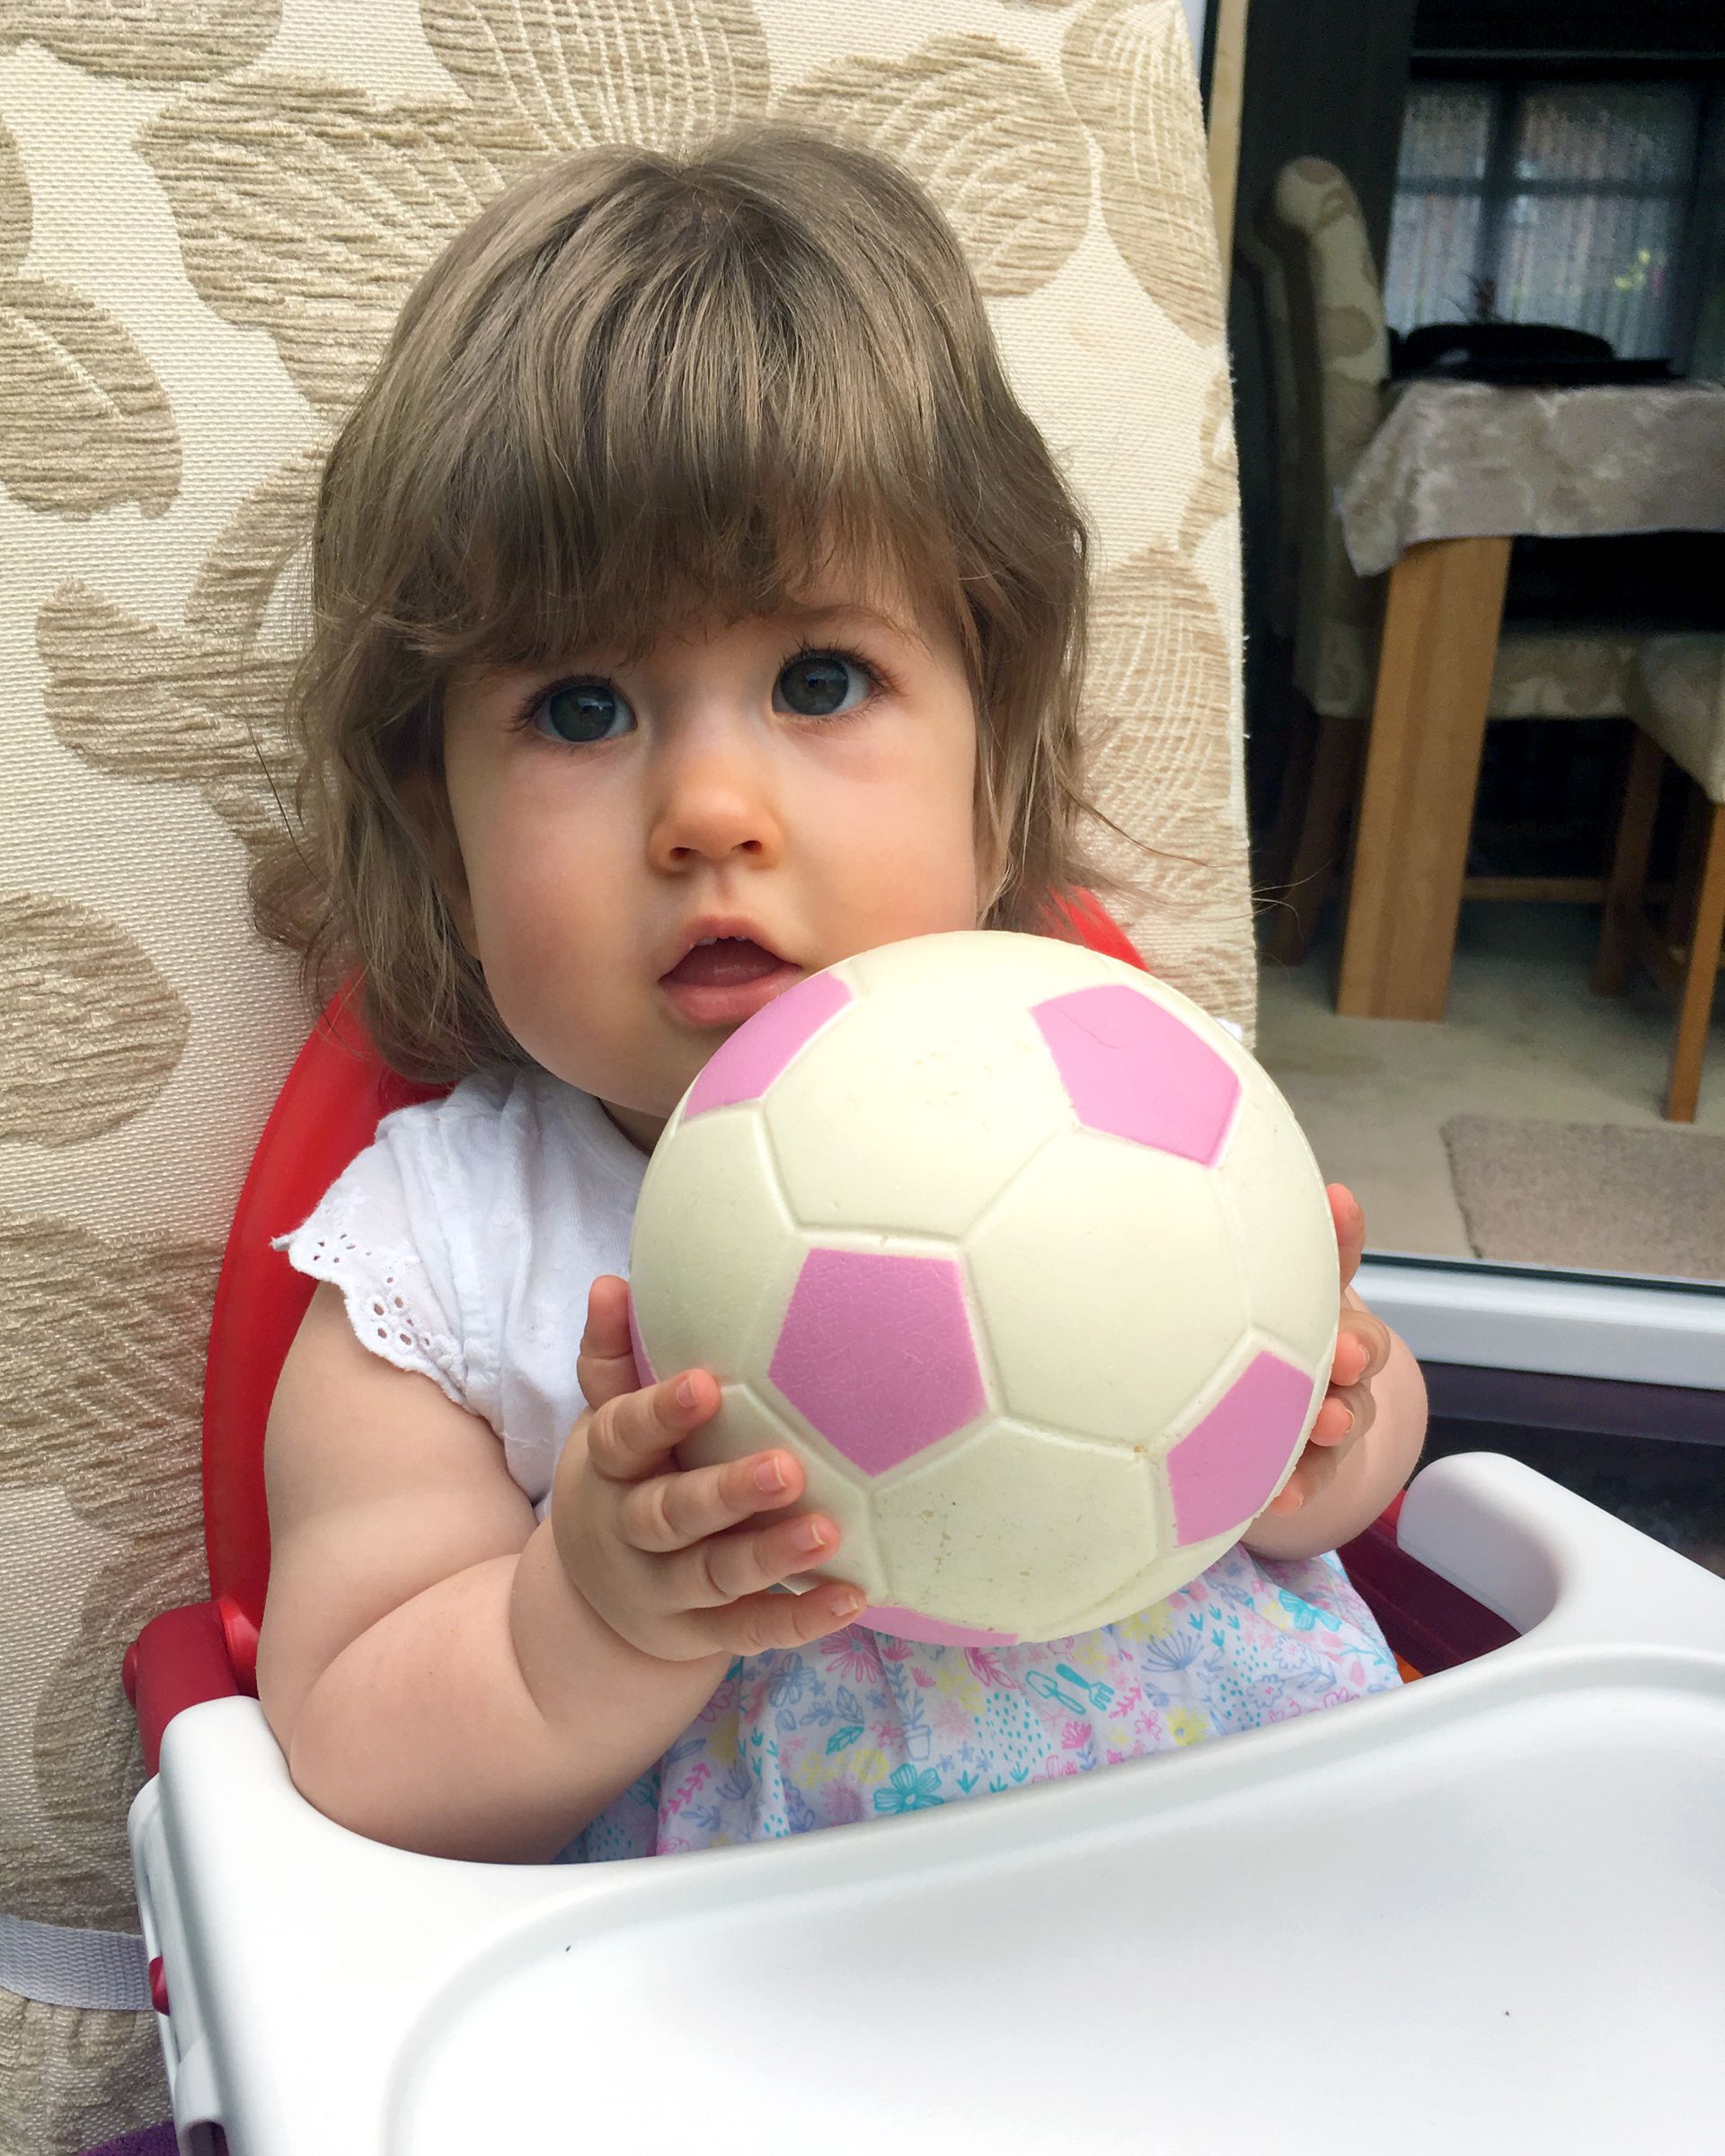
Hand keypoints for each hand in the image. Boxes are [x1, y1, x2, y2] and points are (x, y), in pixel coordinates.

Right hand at [547, 1276, 864, 1660]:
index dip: (660, 1412)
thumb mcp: (606, 1425)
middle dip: (726, 1493)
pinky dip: (800, 1618)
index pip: (625, 1436)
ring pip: (714, 1576)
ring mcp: (665, 1590)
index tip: (706, 1385)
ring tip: (828, 1533)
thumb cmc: (625, 1481)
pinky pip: (750, 1630)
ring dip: (771, 1556)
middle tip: (786, 1467)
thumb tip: (613, 1282)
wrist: (592, 1605)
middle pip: (670, 1514)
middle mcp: (630, 1531)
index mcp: (609, 1468)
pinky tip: (853, 1598)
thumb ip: (614, 1358)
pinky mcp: (701, 1634)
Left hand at [1261, 1185, 1392, 1518]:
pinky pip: (1309, 1477)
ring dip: (1338, 1417)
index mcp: (1313, 1306)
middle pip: (1357, 1345)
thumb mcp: (1235, 1305)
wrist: (1238, 1427)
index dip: (1341, 1232)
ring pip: (1344, 1413)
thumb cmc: (1234, 1344)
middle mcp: (1332, 1355)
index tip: (1338, 1203)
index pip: (1335, 1260)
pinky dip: (1300, 1484)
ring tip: (1326, 1421)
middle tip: (1343, 1349)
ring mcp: (1326, 1411)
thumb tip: (1260, 1195)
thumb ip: (1243, 1255)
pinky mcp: (1305, 1465)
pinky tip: (1278, 1494)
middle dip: (1356, 1343)